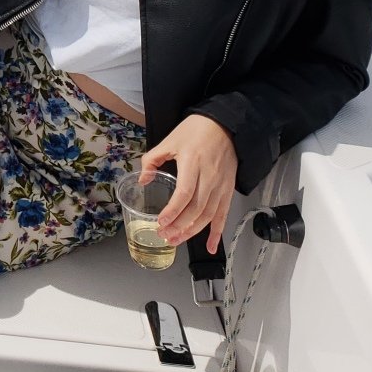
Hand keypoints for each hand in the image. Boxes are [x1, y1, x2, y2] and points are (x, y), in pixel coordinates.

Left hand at [141, 114, 238, 252]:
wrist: (225, 125)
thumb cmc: (195, 130)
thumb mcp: (169, 140)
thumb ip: (152, 160)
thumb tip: (143, 180)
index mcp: (193, 162)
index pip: (184, 193)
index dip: (173, 210)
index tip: (161, 221)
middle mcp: (209, 176)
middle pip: (195, 209)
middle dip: (179, 226)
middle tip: (164, 235)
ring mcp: (221, 185)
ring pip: (208, 215)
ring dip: (193, 231)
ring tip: (177, 240)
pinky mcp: (228, 190)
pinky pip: (223, 214)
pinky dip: (217, 232)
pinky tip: (210, 246)